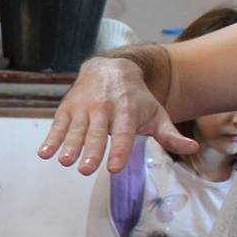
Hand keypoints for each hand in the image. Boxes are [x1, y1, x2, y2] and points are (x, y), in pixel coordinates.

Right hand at [39, 56, 196, 175]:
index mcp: (127, 110)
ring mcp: (84, 107)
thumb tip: (193, 148)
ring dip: (69, 145)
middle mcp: (104, 108)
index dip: (120, 150)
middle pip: (98, 133)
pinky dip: (50, 138)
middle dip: (92, 151)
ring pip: (76, 129)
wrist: (109, 67)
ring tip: (64, 161)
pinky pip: (58, 125)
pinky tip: (44, 153)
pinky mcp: (68, 108)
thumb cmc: (136, 98)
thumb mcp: (156, 113)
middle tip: (86, 169)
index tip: (114, 167)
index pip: (124, 133)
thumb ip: (170, 134)